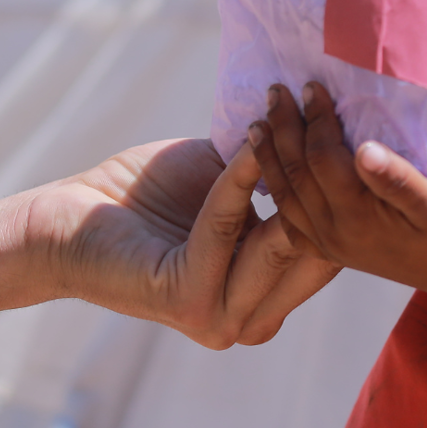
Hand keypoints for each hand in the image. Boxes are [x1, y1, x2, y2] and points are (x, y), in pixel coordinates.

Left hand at [0, 139, 339, 347]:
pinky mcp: (190, 302)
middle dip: (326, 172)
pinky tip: (254, 138)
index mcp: (272, 294)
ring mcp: (224, 318)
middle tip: (328, 109)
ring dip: (288, 165)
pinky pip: (228, 225)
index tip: (355, 123)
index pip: (333, 241)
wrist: (71, 220)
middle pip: (321, 243)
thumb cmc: (152, 195)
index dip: (345, 181)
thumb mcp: (235, 181)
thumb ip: (281, 172)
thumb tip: (338, 122)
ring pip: (285, 236)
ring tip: (294, 112)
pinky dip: (240, 177)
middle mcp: (256, 318)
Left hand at [248, 83, 426, 300]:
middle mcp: (334, 232)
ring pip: (285, 195)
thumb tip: (365, 149)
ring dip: (268, 157)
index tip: (311, 85)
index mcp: (358, 216)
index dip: (315, 119)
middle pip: (296, 172)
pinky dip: (275, 192)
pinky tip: (267, 175)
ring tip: (256, 124)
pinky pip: (289, 221)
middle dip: (283, 128)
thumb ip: (399, 178)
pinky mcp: (329, 251)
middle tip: (276, 91)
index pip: (322, 157)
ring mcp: (328, 244)